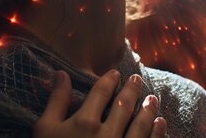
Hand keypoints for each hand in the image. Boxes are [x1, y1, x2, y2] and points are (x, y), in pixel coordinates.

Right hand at [33, 69, 166, 137]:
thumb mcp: (44, 131)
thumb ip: (56, 101)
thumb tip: (60, 73)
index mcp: (84, 122)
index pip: (101, 92)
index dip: (109, 80)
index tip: (115, 73)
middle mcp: (106, 134)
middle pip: (124, 105)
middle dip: (132, 89)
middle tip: (136, 78)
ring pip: (141, 124)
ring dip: (148, 109)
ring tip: (152, 99)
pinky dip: (158, 133)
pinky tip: (160, 123)